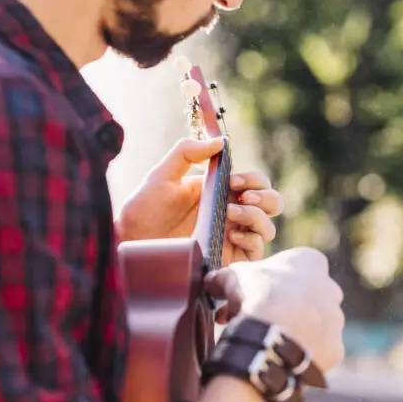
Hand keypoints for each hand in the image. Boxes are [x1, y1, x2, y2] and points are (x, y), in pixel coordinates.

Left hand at [115, 138, 282, 263]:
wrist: (130, 241)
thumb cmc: (143, 209)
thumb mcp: (162, 174)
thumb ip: (187, 151)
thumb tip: (220, 142)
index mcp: (220, 192)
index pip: (256, 183)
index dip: (253, 179)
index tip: (233, 180)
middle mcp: (230, 214)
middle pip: (271, 204)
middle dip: (265, 197)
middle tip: (242, 196)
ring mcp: (230, 237)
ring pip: (267, 229)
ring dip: (257, 217)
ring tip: (231, 213)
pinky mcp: (226, 259)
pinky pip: (256, 252)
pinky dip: (252, 240)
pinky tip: (231, 234)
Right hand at [205, 247, 345, 373]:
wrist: (272, 335)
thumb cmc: (255, 296)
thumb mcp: (232, 277)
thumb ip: (224, 277)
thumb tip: (211, 281)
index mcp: (311, 262)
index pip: (292, 267)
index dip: (267, 280)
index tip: (250, 293)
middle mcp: (331, 290)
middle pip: (305, 297)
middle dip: (282, 306)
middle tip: (255, 318)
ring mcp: (336, 321)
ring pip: (312, 325)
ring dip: (292, 330)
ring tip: (263, 341)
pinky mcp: (335, 349)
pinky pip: (316, 351)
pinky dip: (299, 354)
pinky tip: (280, 357)